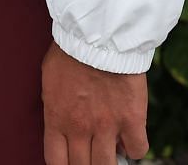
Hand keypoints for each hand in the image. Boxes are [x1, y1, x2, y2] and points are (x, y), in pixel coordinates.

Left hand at [42, 42, 147, 164]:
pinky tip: (129, 139)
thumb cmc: (70, 52)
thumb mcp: (49, 81)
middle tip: (91, 156)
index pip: (56, 162)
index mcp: (56, 119)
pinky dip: (134, 149)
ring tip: (110, 151)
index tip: (70, 162)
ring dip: (109, 162)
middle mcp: (80, 128)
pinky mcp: (132, 120)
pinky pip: (138, 150)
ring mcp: (107, 126)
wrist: (98, 36)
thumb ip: (55, 107)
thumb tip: (60, 124)